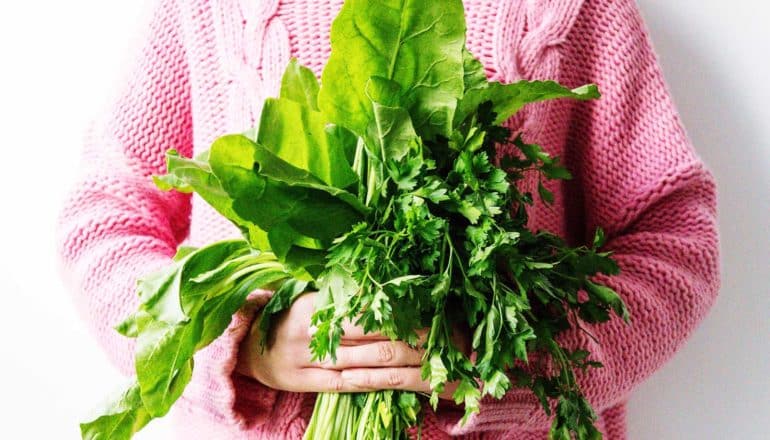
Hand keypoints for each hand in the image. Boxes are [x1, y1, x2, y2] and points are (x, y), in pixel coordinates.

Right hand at [237, 291, 468, 398]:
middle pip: (377, 338)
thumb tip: (392, 276)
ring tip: (438, 357)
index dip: (404, 310)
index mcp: (315, 303)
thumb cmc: (286, 314)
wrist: (247, 349)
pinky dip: (384, 382)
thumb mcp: (310, 295)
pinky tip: (408, 379)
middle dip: (415, 338)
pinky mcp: (312, 386)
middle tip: (448, 336)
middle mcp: (313, 334)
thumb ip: (344, 290)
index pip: (370, 307)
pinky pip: (355, 385)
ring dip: (408, 362)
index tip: (434, 307)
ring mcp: (312, 363)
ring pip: (371, 364)